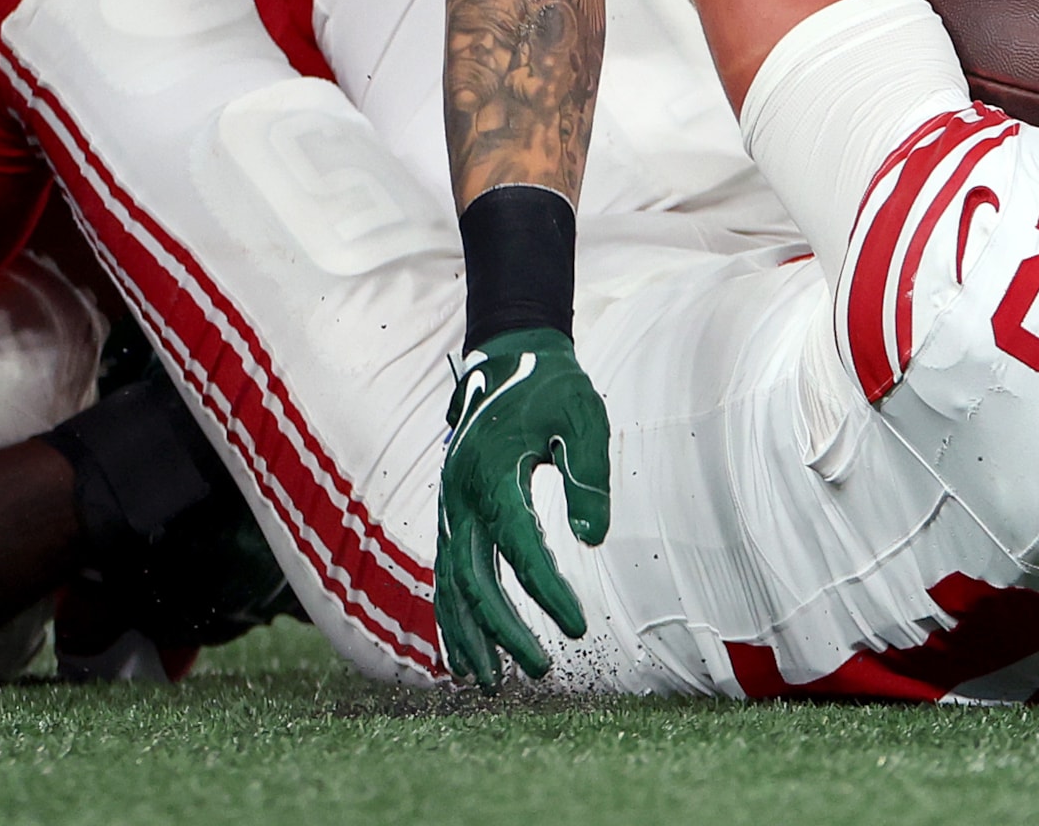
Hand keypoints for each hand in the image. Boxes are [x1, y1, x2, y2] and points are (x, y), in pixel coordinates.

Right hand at [435, 328, 609, 687]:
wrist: (510, 354)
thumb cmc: (554, 386)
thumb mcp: (584, 415)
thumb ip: (589, 474)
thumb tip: (592, 538)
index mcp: (491, 471)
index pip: (519, 545)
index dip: (547, 590)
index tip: (576, 626)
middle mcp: (459, 496)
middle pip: (474, 579)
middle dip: (504, 630)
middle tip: (538, 670)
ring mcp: (450, 507)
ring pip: (449, 585)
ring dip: (468, 636)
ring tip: (490, 684)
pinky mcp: (453, 515)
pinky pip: (446, 574)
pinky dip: (452, 616)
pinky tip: (466, 653)